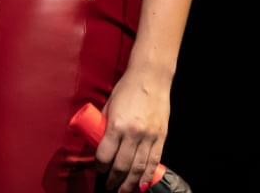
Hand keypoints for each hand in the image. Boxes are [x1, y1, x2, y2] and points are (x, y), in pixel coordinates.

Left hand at [97, 66, 169, 192]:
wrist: (151, 77)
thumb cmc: (127, 88)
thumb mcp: (110, 105)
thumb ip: (105, 124)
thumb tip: (98, 140)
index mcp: (117, 125)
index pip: (105, 155)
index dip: (100, 167)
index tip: (98, 171)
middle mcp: (133, 133)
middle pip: (121, 166)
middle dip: (113, 180)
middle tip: (109, 187)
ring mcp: (149, 137)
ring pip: (138, 168)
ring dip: (130, 184)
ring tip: (123, 191)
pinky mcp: (161, 137)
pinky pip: (153, 162)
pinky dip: (146, 176)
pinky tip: (141, 184)